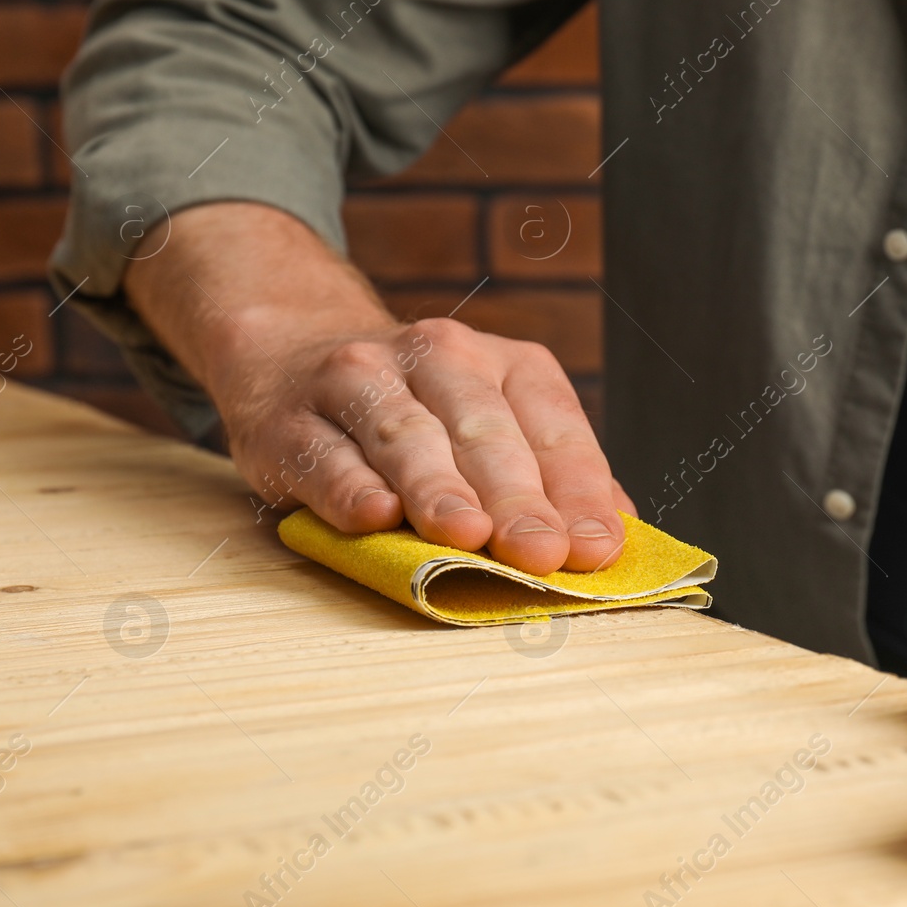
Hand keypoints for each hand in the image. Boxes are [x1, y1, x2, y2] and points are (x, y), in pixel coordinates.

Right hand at [124, 202, 633, 574]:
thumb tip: (616, 534)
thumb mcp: (497, 424)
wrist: (290, 354)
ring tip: (465, 534)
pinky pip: (325, 455)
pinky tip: (373, 516)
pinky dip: (349, 487)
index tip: (596, 548)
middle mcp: (437, 357)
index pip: (553, 427)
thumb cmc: (421, 413)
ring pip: (406, 435)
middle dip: (516, 498)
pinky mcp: (289, 420)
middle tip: (541, 552)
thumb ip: (554, 477)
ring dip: (438, 487)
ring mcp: (359, 381)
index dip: (579, 490)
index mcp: (504, 364)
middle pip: (484, 432)